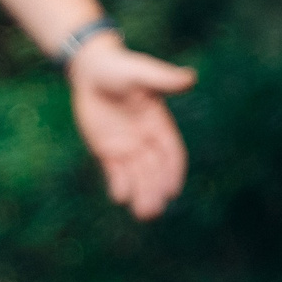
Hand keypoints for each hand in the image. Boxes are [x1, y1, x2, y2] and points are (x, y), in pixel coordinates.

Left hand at [65, 36, 195, 219]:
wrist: (91, 70)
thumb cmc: (120, 67)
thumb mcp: (142, 72)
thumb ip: (163, 79)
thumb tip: (189, 78)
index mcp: (160, 124)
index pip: (171, 153)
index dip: (173, 171)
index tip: (172, 190)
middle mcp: (146, 139)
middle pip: (155, 171)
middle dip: (155, 190)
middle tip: (154, 210)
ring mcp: (127, 147)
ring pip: (138, 176)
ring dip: (142, 194)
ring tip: (144, 214)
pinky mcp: (107, 150)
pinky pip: (115, 172)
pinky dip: (118, 185)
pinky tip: (119, 196)